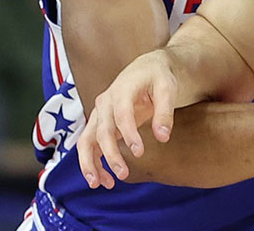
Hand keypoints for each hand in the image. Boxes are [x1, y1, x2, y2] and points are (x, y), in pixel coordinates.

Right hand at [76, 49, 180, 188]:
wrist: (146, 69)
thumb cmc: (158, 77)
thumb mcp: (167, 88)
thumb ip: (165, 111)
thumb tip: (163, 137)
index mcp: (121, 90)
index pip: (121, 114)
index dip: (128, 133)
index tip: (139, 152)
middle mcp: (104, 102)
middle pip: (101, 131)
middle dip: (111, 155)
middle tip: (123, 175)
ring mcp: (99, 114)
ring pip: (86, 141)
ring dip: (91, 164)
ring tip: (104, 184)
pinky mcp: (99, 124)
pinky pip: (90, 146)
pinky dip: (93, 163)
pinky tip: (104, 180)